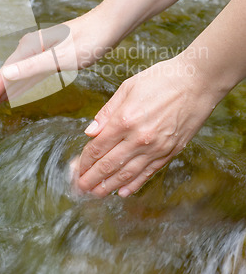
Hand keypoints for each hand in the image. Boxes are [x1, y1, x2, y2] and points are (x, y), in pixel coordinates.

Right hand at [0, 7, 112, 112]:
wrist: (108, 25)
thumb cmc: (87, 40)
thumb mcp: (60, 57)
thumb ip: (32, 67)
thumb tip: (5, 75)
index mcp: (29, 47)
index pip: (5, 74)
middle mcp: (30, 47)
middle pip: (7, 73)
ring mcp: (39, 50)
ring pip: (17, 74)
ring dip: (4, 89)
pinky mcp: (50, 55)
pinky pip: (29, 73)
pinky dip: (20, 84)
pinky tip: (17, 91)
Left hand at [74, 54, 217, 197]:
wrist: (197, 82)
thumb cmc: (161, 79)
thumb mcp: (128, 88)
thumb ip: (107, 112)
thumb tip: (89, 132)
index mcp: (125, 120)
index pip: (98, 148)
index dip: (85, 161)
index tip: (77, 168)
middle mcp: (139, 138)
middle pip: (109, 165)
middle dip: (92, 178)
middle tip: (81, 187)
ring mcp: (156, 148)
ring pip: (127, 173)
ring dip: (109, 186)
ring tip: (96, 194)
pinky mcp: (171, 151)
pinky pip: (149, 172)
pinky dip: (135, 184)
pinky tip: (123, 191)